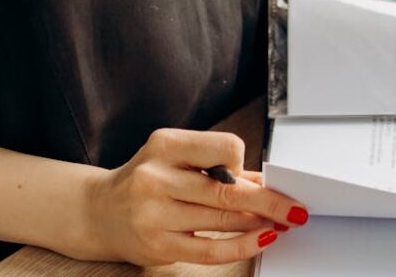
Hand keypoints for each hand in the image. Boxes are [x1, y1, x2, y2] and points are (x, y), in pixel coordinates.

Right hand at [83, 127, 308, 265]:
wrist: (100, 211)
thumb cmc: (146, 178)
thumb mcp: (175, 158)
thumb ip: (216, 165)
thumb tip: (263, 180)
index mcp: (165, 145)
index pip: (223, 148)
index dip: (243, 163)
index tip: (250, 175)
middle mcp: (157, 177)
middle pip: (227, 190)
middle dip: (268, 201)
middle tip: (294, 208)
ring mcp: (155, 213)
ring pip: (222, 220)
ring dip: (258, 223)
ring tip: (280, 222)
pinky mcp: (157, 245)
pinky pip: (210, 250)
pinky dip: (242, 246)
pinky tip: (259, 240)